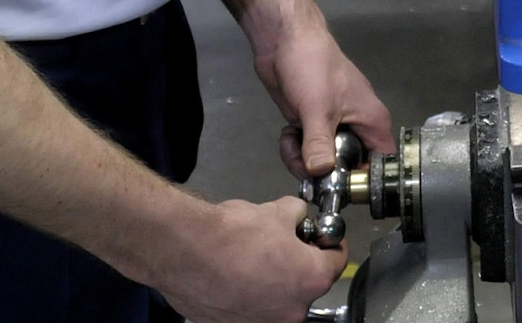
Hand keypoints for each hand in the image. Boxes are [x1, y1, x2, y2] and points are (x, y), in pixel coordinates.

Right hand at [150, 196, 344, 322]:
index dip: (331, 242)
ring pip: (279, 297)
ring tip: (254, 255)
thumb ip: (297, 215)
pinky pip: (252, 307)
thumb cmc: (231, 234)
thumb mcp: (278, 210)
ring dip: (274, 278)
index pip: (337, 261)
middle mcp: (291, 311)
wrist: (183, 251)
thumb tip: (297, 216)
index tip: (323, 236)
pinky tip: (236, 272)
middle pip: (308, 283)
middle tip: (285, 241)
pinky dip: (250, 291)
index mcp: (311, 281)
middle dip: (300, 261)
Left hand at [253, 10, 395, 176]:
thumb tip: (320, 175)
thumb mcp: (317, 109)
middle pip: (348, 167)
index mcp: (372, 122)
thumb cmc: (312, 67)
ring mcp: (333, 126)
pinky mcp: (312, 124)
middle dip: (324, 173)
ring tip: (292, 140)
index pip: (381, 163)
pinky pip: (308, 150)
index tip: (341, 189)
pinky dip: (295, 148)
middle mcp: (357, 127)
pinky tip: (287, 132)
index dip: (365, 181)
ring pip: (324, 161)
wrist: (283, 40)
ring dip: (303, 160)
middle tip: (305, 168)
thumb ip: (319, 144)